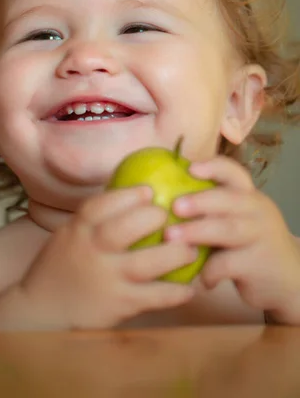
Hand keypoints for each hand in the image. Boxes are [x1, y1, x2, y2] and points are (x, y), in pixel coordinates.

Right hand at [18, 187, 196, 329]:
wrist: (42, 310)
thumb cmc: (62, 266)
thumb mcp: (70, 235)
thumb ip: (95, 219)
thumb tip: (131, 195)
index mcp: (77, 230)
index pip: (99, 205)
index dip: (127, 195)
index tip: (149, 190)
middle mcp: (91, 251)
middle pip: (124, 228)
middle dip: (153, 218)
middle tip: (172, 217)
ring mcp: (105, 279)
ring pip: (145, 263)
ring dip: (173, 254)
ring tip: (191, 249)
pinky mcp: (118, 305)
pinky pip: (152, 298)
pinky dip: (174, 293)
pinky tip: (189, 289)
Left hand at [166, 156, 299, 323]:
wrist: (289, 280)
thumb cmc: (248, 245)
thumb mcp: (237, 220)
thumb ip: (210, 208)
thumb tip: (159, 197)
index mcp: (248, 196)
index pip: (234, 173)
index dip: (213, 167)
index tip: (189, 168)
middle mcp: (257, 211)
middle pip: (228, 199)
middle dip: (199, 201)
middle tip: (174, 206)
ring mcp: (261, 236)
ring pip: (227, 230)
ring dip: (196, 232)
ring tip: (170, 238)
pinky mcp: (260, 264)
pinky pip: (229, 264)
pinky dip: (210, 271)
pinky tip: (200, 279)